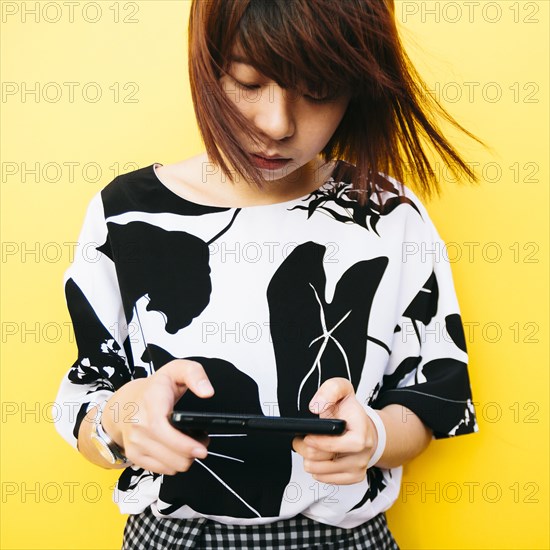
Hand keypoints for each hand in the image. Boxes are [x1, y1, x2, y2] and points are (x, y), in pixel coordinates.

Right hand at [101, 359, 213, 474]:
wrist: (126, 403)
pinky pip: (163, 470)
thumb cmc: (155, 388)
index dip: (184, 444)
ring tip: (191, 443)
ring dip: (186, 458)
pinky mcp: (135, 456)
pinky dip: (174, 463)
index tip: (201, 448)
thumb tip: (207, 392)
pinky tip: (177, 448)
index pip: (162, 430)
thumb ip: (195, 374)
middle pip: (172, 454)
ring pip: (170, 466)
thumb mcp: (177, 369)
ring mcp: (135, 443)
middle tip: (202, 440)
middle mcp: (138, 425)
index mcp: (150, 403)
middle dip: (193, 452)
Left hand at [292, 378, 378, 484]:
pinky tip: (318, 457)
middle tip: (301, 438)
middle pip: (322, 461)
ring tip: (308, 445)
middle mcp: (363, 451)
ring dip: (308, 459)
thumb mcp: (342, 390)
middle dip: (305, 448)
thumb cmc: (350, 410)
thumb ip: (330, 390)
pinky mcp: (354, 477)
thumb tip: (315, 406)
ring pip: (320, 472)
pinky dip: (317, 469)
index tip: (307, 436)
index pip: (335, 445)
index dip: (317, 442)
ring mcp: (359, 466)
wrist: (363, 425)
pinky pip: (325, 480)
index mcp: (361, 431)